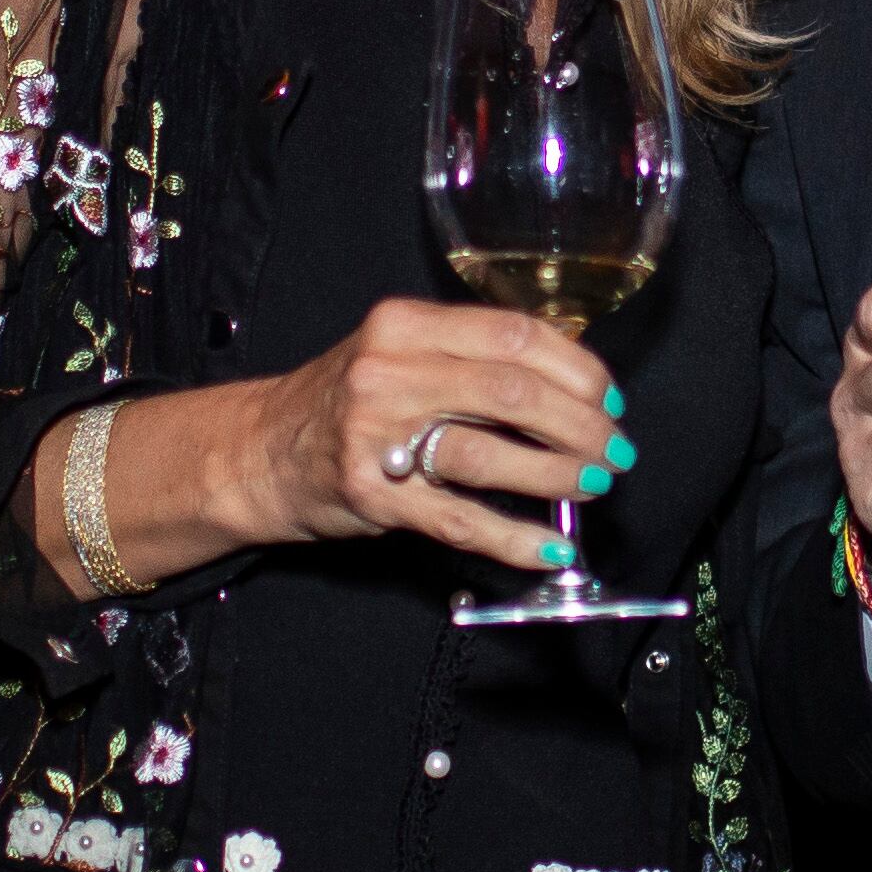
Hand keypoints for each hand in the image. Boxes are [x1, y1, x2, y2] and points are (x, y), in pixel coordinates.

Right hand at [237, 298, 628, 574]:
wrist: (258, 452)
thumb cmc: (345, 402)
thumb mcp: (400, 353)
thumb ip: (471, 356)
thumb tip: (571, 383)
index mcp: (406, 325)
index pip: (514, 335)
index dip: (577, 369)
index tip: (608, 397)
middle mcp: (390, 372)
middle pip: (513, 392)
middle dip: (581, 425)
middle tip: (613, 449)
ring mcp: (377, 436)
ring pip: (491, 454)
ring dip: (557, 475)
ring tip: (591, 485)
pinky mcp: (374, 496)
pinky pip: (460, 520)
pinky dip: (515, 538)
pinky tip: (551, 546)